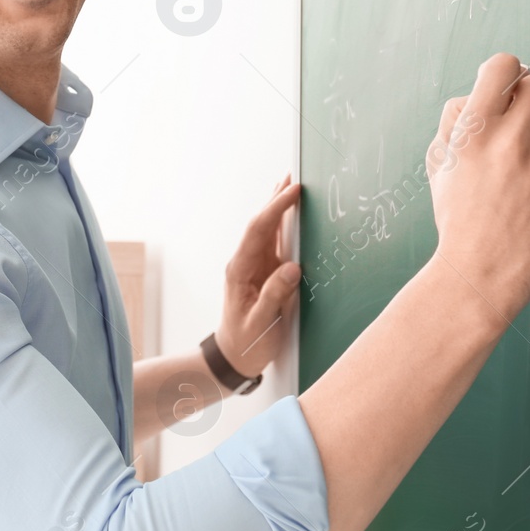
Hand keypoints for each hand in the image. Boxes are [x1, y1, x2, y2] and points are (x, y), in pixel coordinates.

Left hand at [215, 174, 303, 377]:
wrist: (234, 356)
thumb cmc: (247, 341)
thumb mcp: (261, 323)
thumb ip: (275, 296)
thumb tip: (292, 267)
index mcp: (240, 270)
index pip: (258, 231)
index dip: (276, 209)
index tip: (293, 192)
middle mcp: (246, 262)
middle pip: (261, 223)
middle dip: (277, 198)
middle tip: (295, 175)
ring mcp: (255, 265)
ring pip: (268, 229)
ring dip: (280, 207)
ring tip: (294, 184)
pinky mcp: (265, 271)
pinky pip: (275, 242)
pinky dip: (284, 224)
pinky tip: (292, 213)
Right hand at [426, 53, 529, 319]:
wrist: (484, 270)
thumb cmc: (459, 218)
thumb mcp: (439, 164)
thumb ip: (456, 121)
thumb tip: (480, 93)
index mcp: (473, 132)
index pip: (503, 66)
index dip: (505, 72)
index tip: (504, 87)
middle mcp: (512, 140)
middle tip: (523, 119)